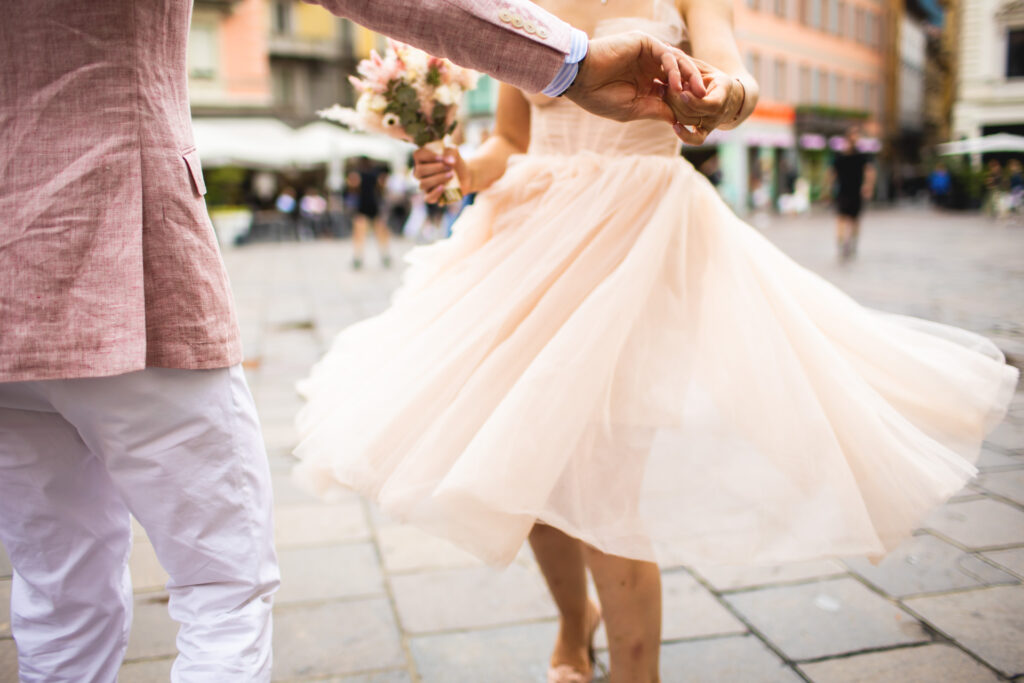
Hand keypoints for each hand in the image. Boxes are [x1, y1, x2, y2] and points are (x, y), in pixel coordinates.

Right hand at [412, 146, 469, 203]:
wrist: (463, 174)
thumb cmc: (454, 160)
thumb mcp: (453, 151)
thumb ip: (450, 152)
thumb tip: (450, 162)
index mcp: (421, 158)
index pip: (417, 155)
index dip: (429, 156)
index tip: (442, 158)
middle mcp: (419, 172)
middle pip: (420, 171)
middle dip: (436, 168)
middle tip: (450, 167)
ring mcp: (424, 185)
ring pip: (423, 184)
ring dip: (438, 179)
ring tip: (451, 175)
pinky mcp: (431, 196)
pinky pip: (428, 198)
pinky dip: (435, 193)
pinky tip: (443, 187)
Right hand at [563, 31, 705, 123]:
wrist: (579, 79)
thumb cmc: (599, 97)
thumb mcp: (633, 110)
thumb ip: (657, 110)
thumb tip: (679, 119)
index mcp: (646, 83)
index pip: (672, 90)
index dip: (685, 102)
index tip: (696, 116)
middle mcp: (649, 67)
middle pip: (680, 75)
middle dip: (694, 88)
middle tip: (705, 102)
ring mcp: (648, 54)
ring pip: (678, 62)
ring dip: (690, 77)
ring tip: (697, 93)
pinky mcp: (645, 42)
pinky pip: (667, 54)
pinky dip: (674, 68)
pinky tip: (676, 84)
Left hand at [664, 58, 744, 144]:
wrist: (728, 96)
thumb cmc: (712, 78)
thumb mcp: (704, 67)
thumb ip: (687, 61)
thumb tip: (666, 48)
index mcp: (724, 92)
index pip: (710, 103)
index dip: (694, 100)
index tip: (681, 91)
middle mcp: (719, 111)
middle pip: (694, 112)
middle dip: (676, 100)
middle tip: (663, 87)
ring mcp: (712, 123)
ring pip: (690, 121)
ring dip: (674, 109)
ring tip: (663, 95)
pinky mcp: (705, 131)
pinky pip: (696, 140)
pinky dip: (685, 136)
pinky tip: (674, 126)